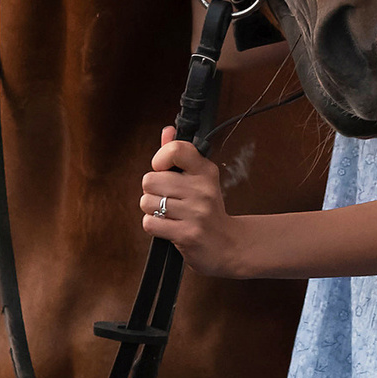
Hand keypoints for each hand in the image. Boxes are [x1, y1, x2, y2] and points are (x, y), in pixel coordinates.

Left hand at [140, 128, 249, 277]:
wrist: (229, 246)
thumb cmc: (208, 211)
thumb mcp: (200, 180)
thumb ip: (181, 155)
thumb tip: (167, 131)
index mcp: (205, 171)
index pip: (175, 150)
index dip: (160, 159)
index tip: (164, 170)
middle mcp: (202, 189)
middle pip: (150, 180)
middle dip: (152, 192)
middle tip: (168, 199)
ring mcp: (196, 212)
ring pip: (147, 202)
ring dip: (152, 211)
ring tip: (170, 214)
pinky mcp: (187, 234)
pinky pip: (150, 223)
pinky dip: (155, 226)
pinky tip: (169, 227)